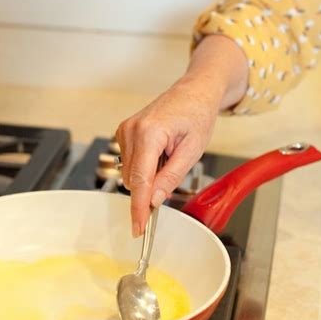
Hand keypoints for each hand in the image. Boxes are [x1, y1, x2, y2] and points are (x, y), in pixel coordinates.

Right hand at [115, 75, 219, 235]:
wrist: (193, 91)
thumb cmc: (197, 114)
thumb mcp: (193, 150)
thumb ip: (172, 177)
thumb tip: (155, 199)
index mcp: (149, 133)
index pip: (140, 181)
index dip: (139, 208)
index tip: (138, 228)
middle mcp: (131, 130)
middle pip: (133, 180)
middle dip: (150, 188)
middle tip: (173, 173)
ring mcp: (124, 130)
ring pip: (130, 174)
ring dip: (148, 176)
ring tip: (169, 155)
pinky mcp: (123, 132)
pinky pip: (129, 163)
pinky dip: (144, 166)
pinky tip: (159, 152)